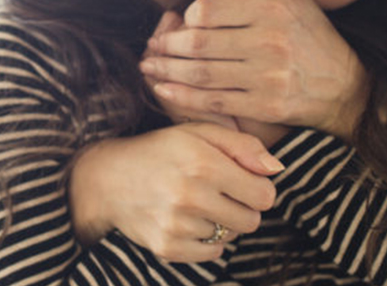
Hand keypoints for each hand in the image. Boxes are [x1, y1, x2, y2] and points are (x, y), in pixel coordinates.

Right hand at [69, 122, 283, 261]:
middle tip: (224, 192)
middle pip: (252, 221)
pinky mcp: (167, 248)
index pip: (264, 195)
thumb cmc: (163, 150)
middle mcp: (191, 196)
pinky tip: (189, 219)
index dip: (260, 188)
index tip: (246, 181)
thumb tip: (277, 169)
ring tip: (199, 201)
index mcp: (204, 163)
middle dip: (245, 207)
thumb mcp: (201, 132)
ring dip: (223, 221)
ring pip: (231, 236)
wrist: (110, 177)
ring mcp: (177, 226)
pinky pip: (211, 254)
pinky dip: (207, 240)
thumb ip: (244, 145)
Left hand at [141, 0, 368, 141]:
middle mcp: (269, 40)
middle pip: (198, 42)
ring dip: (167, 71)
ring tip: (149, 68)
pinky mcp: (264, 106)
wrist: (344, 85)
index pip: (208, 9)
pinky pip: (213, 101)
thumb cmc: (311, 35)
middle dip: (166, 47)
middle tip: (151, 49)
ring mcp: (266, 76)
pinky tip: (164, 91)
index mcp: (273, 8)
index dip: (186, 18)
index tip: (180, 26)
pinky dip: (183, 97)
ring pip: (201, 73)